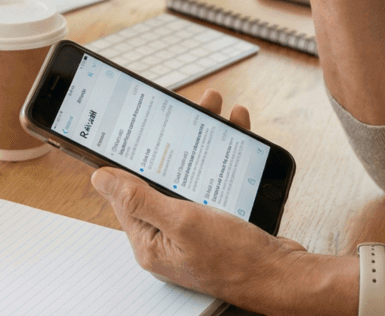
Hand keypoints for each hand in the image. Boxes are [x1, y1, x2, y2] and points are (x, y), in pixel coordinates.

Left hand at [90, 89, 315, 314]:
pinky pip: (210, 179)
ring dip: (202, 138)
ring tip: (216, 109)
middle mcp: (167, 233)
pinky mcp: (215, 220)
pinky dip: (221, 154)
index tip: (136, 125)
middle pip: (160, 174)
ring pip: (189, 171)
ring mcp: (192, 226)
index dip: (131, 155)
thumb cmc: (235, 259)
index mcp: (150, 240)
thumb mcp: (182, 223)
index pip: (126, 192)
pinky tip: (234, 133)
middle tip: (188, 106)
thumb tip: (102, 180)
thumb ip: (140, 199)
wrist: (282, 276)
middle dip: (173, 137)